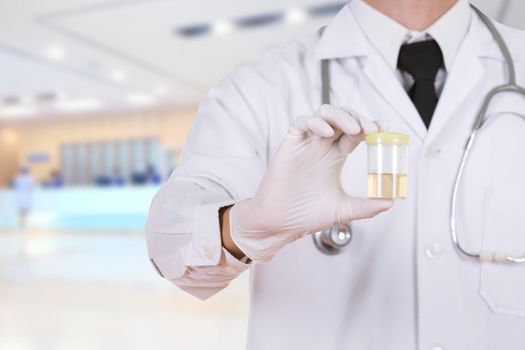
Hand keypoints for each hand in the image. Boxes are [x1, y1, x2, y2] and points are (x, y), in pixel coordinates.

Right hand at [229, 104, 392, 261]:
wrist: (280, 223)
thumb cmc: (305, 215)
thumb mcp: (343, 210)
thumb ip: (367, 206)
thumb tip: (390, 201)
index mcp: (334, 156)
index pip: (356, 132)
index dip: (370, 126)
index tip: (385, 129)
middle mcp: (321, 146)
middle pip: (343, 118)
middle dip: (359, 118)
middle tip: (372, 129)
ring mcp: (306, 143)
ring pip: (324, 113)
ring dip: (341, 116)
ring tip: (354, 129)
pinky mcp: (290, 144)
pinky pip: (301, 123)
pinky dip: (315, 122)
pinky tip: (327, 133)